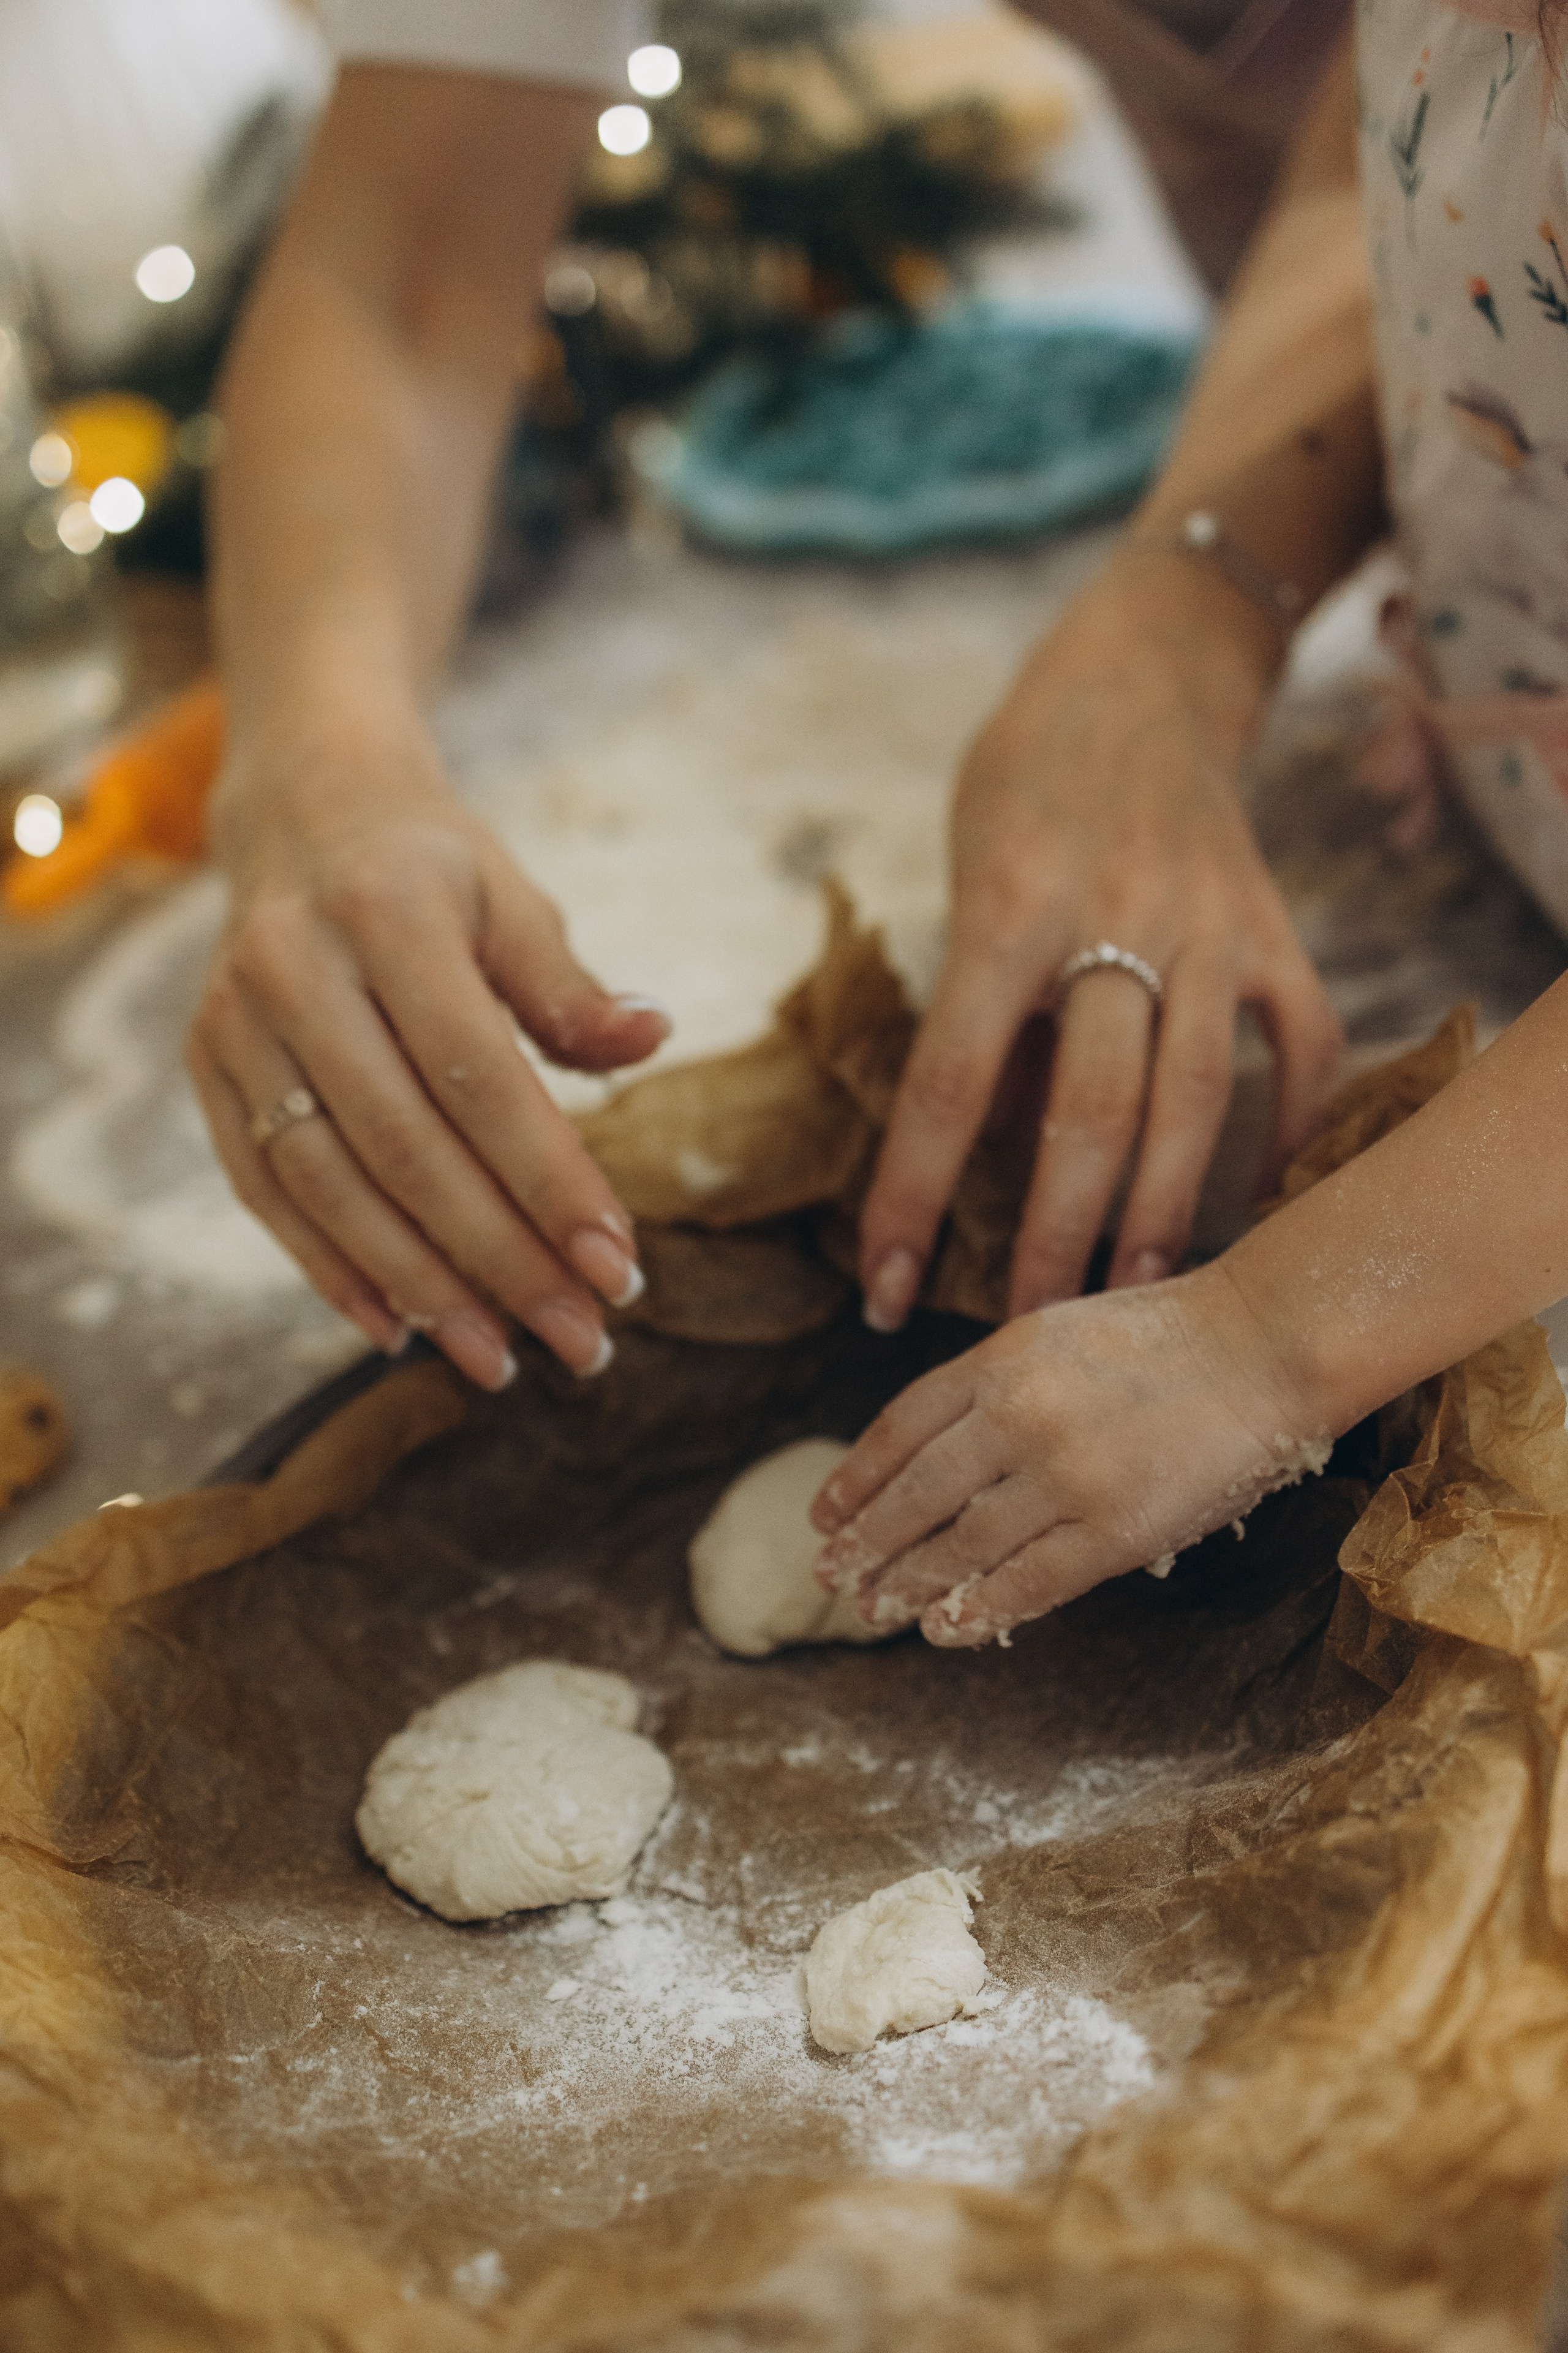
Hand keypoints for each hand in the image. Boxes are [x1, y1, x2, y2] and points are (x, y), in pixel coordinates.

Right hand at [187, 720, 667, 1386]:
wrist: (300, 814)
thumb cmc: (432, 869)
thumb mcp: (511, 898)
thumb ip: (569, 986)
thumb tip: (651, 1037)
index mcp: (388, 914)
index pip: (481, 1076)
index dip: (551, 1180)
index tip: (620, 1265)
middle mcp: (294, 970)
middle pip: (407, 1148)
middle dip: (501, 1259)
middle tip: (581, 1340)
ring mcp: (235, 1025)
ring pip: (330, 1186)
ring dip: (419, 1286)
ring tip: (498, 1358)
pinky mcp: (204, 1069)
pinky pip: (265, 1191)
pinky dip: (329, 1269)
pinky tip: (398, 1328)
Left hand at [811, 1261, 1329, 1647]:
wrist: (1264, 1342)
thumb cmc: (1166, 1338)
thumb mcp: (1057, 1333)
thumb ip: (996, 1384)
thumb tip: (934, 1453)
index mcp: (1000, 1358)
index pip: (899, 1429)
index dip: (854, 1478)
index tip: (823, 1515)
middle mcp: (1019, 1415)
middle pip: (916, 1492)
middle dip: (867, 1540)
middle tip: (831, 1576)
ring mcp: (1066, 1474)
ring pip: (961, 1544)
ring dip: (909, 1582)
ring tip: (874, 1609)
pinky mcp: (1115, 1528)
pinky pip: (1028, 1581)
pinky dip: (980, 1609)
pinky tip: (946, 1628)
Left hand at [857, 557, 1344, 1330]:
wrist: (1142, 674)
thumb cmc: (1024, 786)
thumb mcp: (967, 875)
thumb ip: (981, 1008)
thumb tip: (979, 1151)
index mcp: (1006, 908)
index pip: (948, 1083)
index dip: (913, 1199)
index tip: (884, 1293)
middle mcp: (1113, 920)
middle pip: (1085, 1112)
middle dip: (1052, 1237)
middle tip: (1023, 1333)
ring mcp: (1208, 926)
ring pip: (1192, 1099)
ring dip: (1162, 1210)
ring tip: (1136, 1292)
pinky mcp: (1275, 930)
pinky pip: (1295, 1049)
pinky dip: (1286, 1129)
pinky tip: (1262, 1200)